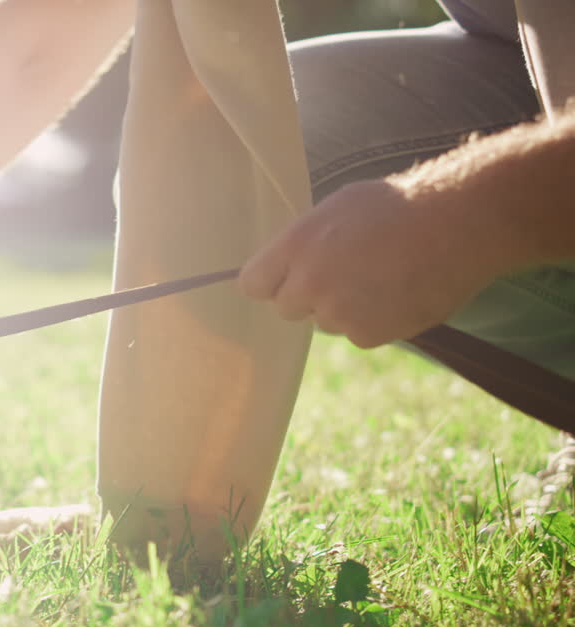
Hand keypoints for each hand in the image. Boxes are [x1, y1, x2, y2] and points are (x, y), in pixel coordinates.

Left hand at [238, 179, 504, 347]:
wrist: (459, 225)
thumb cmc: (399, 206)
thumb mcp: (337, 208)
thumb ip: (303, 242)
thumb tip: (286, 267)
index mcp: (295, 247)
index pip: (252, 284)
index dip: (269, 281)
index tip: (281, 278)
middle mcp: (309, 285)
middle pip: (285, 308)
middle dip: (305, 295)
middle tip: (341, 272)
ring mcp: (338, 314)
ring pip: (324, 322)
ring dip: (342, 308)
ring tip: (380, 276)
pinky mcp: (368, 335)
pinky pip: (358, 334)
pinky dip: (373, 320)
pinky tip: (397, 292)